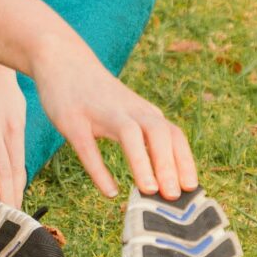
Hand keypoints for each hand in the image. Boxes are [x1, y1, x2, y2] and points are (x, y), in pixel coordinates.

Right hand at [32, 35, 197, 201]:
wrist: (64, 59)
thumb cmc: (100, 97)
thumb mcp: (128, 112)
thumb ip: (145, 138)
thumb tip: (165, 179)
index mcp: (144, 112)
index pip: (173, 135)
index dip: (185, 162)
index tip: (192, 189)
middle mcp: (128, 111)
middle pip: (158, 133)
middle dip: (169, 164)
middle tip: (174, 197)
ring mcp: (101, 113)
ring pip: (129, 135)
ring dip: (142, 162)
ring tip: (149, 191)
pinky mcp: (74, 120)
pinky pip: (89, 146)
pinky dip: (100, 170)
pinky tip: (109, 191)